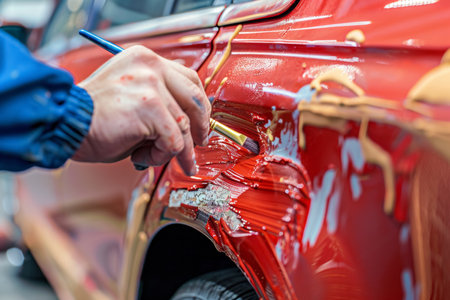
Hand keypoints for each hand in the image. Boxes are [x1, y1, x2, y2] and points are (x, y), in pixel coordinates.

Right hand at [72, 45, 210, 174]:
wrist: (65, 123)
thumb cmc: (96, 116)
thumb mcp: (132, 96)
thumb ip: (160, 99)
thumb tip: (190, 121)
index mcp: (145, 59)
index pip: (189, 79)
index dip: (200, 105)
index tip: (200, 123)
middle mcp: (150, 67)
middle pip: (195, 99)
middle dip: (200, 128)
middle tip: (196, 146)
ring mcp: (150, 85)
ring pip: (184, 125)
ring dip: (174, 149)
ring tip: (153, 156)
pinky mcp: (149, 107)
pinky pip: (172, 141)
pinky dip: (159, 156)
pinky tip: (140, 155)